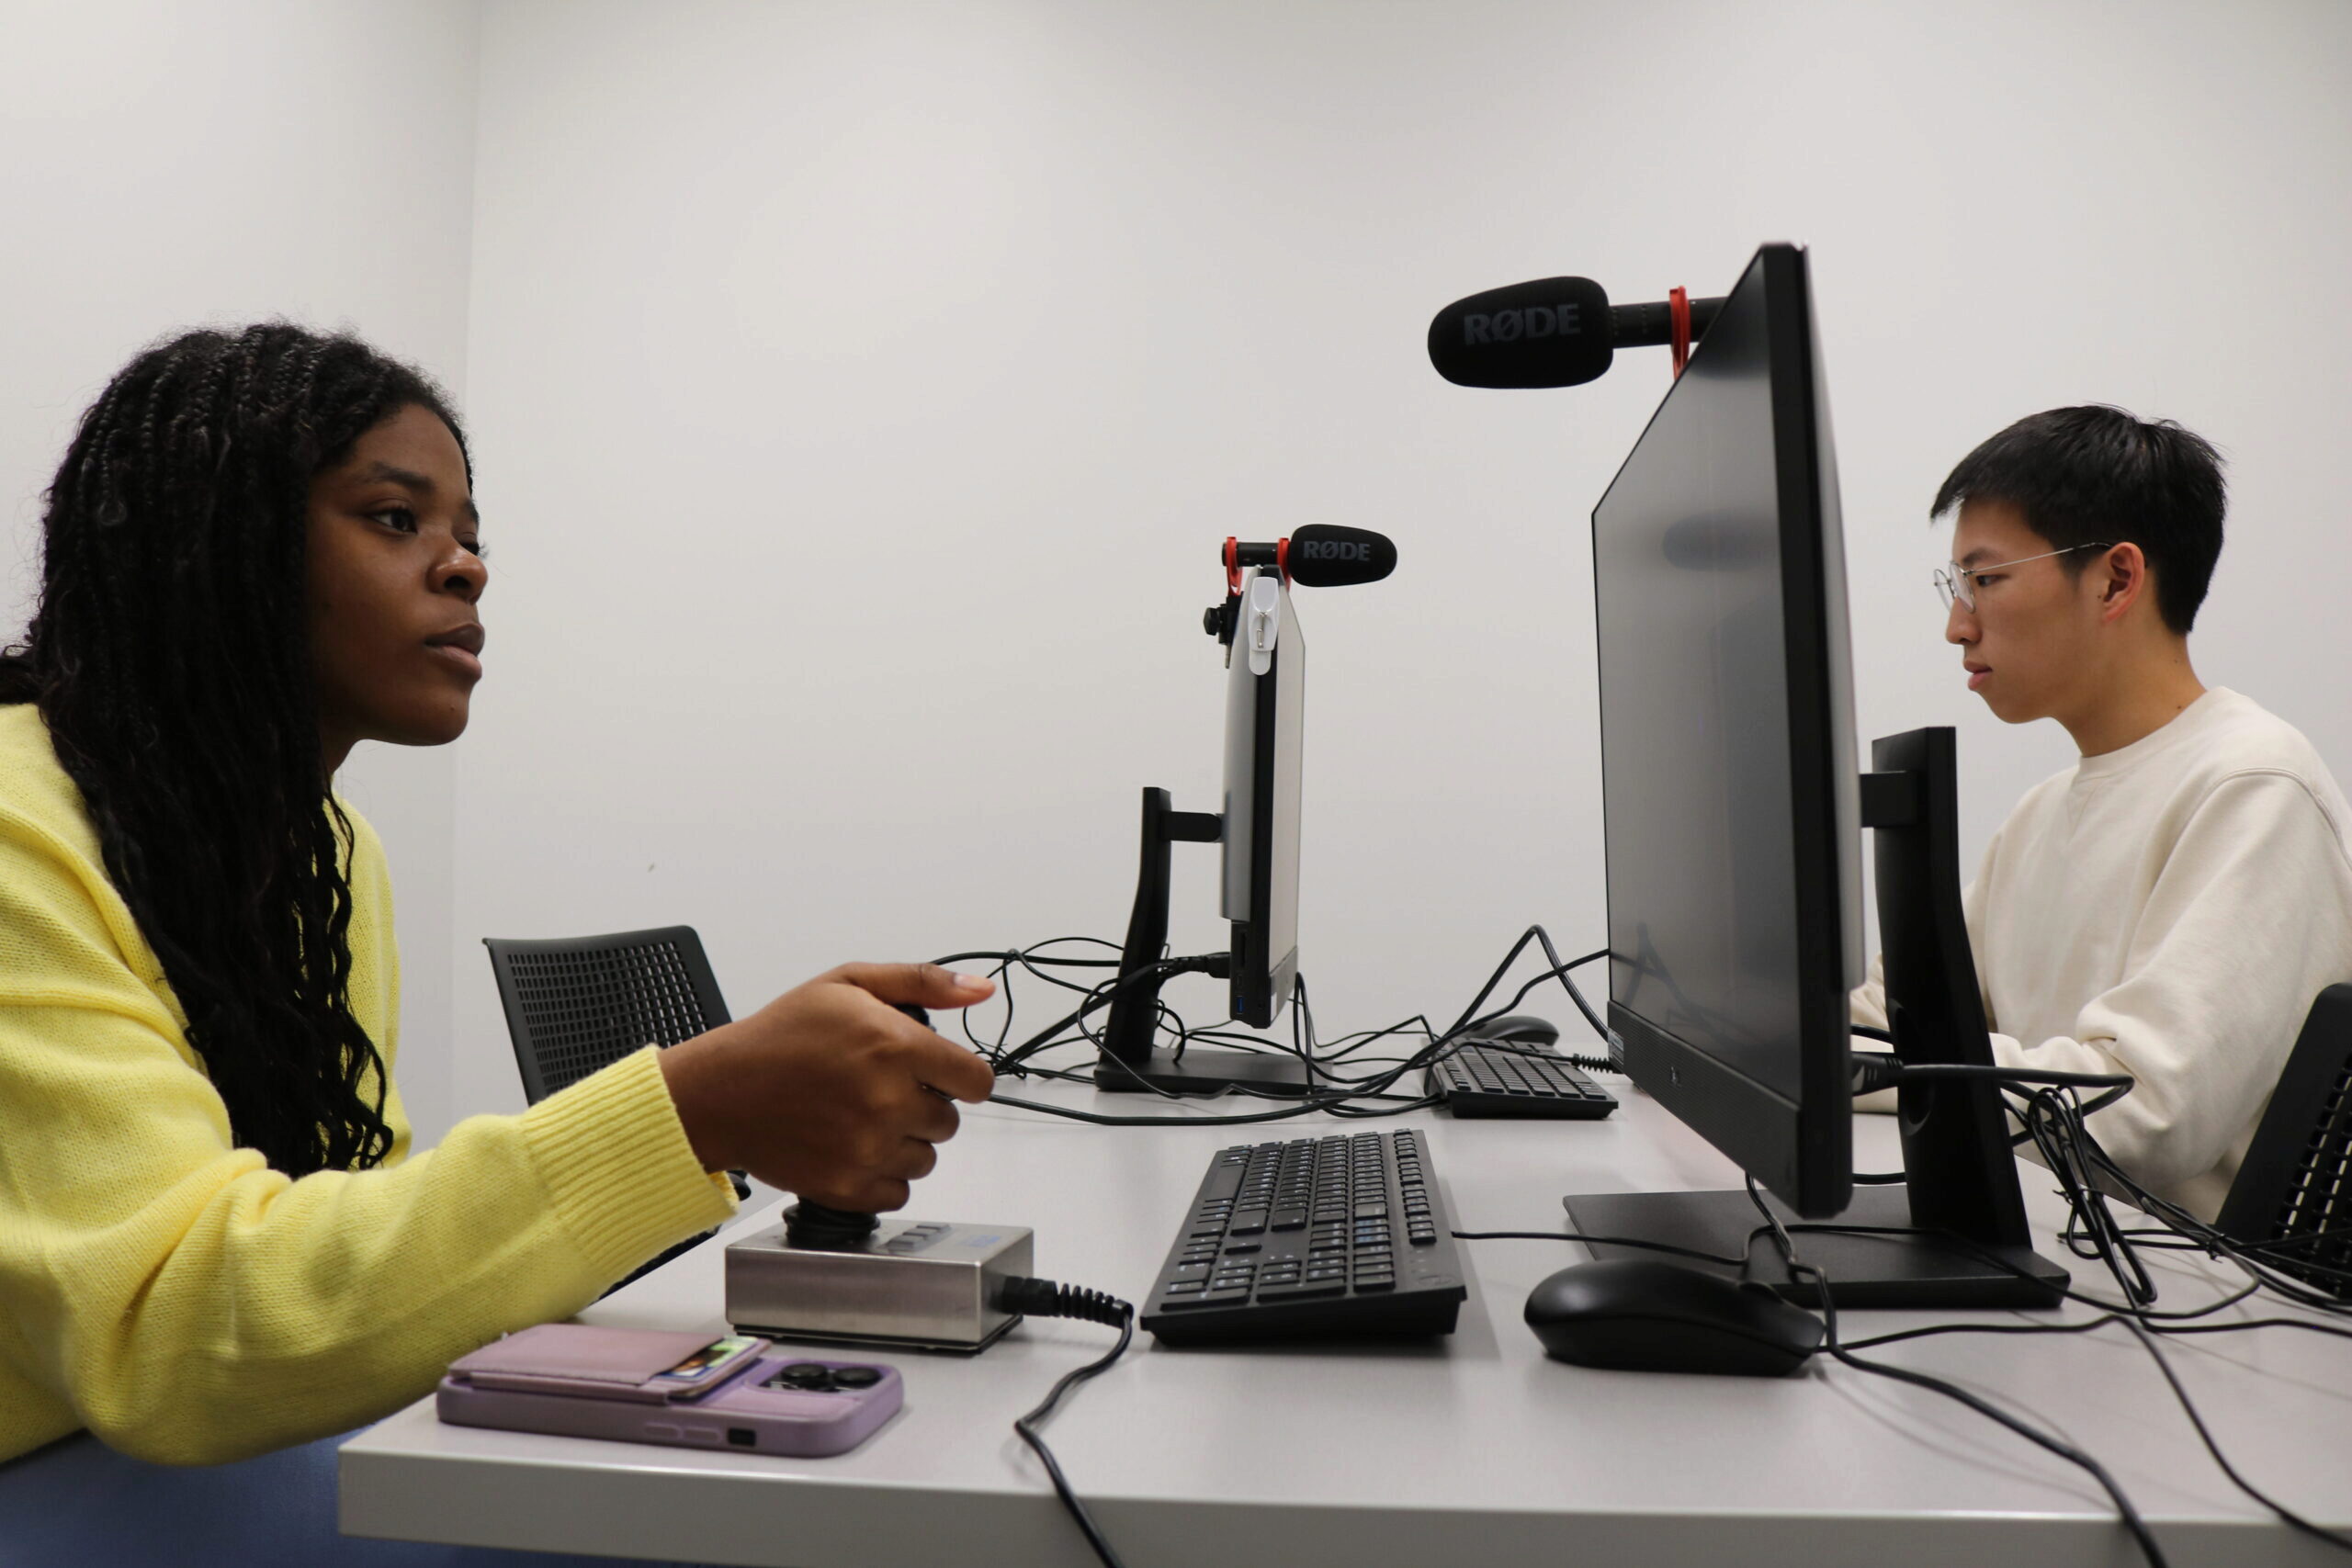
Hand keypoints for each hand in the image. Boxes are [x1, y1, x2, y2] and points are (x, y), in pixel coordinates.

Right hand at [657, 962, 996, 1210]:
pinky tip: (854, 1147)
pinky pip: (898, 1192)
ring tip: (863, 1118)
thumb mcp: (850, 983)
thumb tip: (981, 990)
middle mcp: (887, 1100)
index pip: (977, 1081)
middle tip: (883, 1090)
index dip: (962, 1076)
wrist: (721, 1092)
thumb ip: (923, 982)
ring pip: (927, 1159)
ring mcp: (868, 1148)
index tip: (942, 1076)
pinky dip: (882, 1176)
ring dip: (905, 1142)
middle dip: (925, 1105)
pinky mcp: (847, 1185)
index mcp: (895, 1046)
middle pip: (950, 1122)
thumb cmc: (781, 1036)